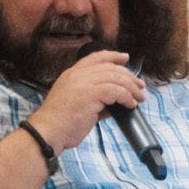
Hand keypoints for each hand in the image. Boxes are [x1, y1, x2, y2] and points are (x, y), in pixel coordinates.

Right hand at [26, 51, 144, 149]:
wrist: (48, 132)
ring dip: (132, 88)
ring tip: (139, 98)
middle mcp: (77, 75)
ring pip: (116, 78)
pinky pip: (116, 91)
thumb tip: (116, 104)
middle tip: (140, 86)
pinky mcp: (90, 94)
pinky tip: (131, 105)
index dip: (112, 56)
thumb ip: (96, 100)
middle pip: (110, 68)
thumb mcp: (78, 105)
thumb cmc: (61, 123)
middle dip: (129, 76)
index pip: (95, 58)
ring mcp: (83, 83)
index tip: (125, 58)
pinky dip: (127, 98)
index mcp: (71, 74)